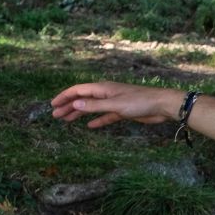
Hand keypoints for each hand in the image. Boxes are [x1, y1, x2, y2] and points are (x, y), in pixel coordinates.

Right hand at [50, 82, 181, 128]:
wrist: (162, 105)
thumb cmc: (140, 102)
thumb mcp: (115, 105)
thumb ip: (95, 105)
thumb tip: (75, 103)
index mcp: (102, 88)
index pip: (78, 90)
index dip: (64, 97)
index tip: (53, 105)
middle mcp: (106, 93)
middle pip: (83, 99)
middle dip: (68, 106)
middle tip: (56, 116)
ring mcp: (114, 102)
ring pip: (92, 108)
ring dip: (79, 113)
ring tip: (67, 120)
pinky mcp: (122, 111)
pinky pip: (105, 116)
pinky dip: (97, 120)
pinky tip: (90, 126)